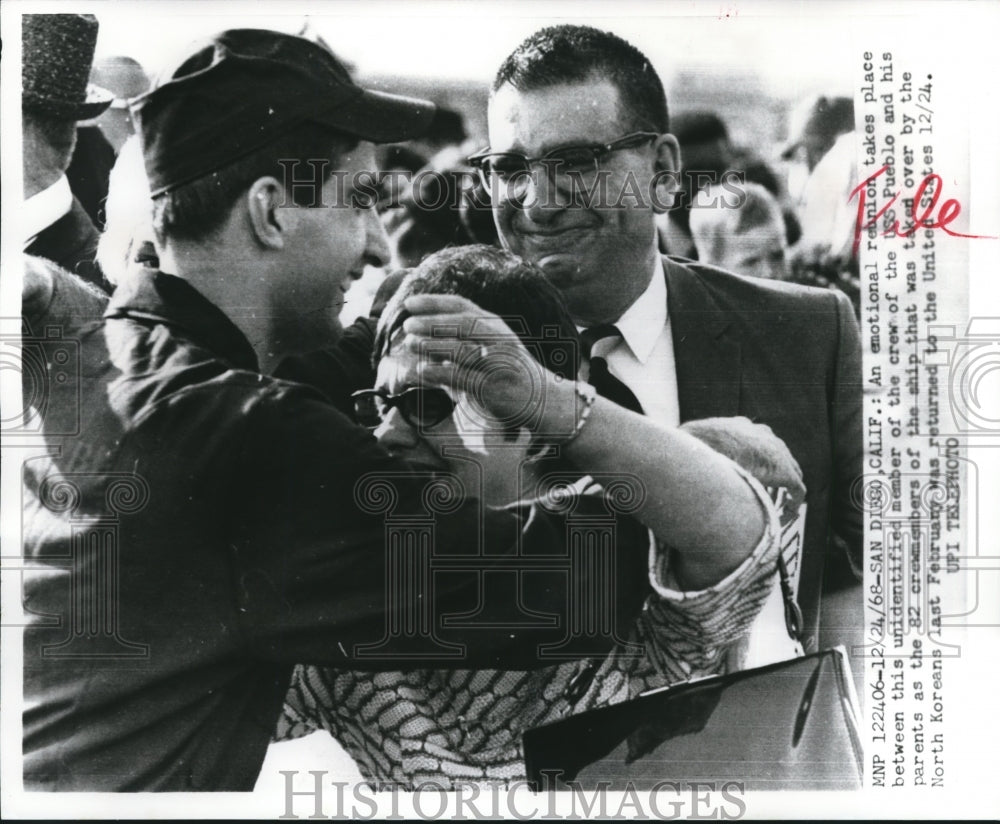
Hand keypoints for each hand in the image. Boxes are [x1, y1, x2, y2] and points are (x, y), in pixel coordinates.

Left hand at [399, 294, 573, 432]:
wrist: (542, 400)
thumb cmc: (509, 372)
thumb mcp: (487, 349)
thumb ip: (458, 343)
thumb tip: (421, 342)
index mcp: (494, 325)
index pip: (462, 306)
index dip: (434, 302)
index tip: (409, 304)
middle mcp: (498, 339)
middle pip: (462, 323)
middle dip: (433, 322)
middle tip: (407, 324)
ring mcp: (498, 362)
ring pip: (463, 349)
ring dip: (433, 345)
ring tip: (411, 344)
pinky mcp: (494, 386)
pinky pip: (462, 377)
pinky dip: (439, 373)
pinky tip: (421, 371)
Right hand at [680, 417, 805, 522]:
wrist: (700, 449)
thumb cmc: (686, 448)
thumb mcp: (690, 445)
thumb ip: (695, 454)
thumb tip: (678, 471)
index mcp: (741, 426)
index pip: (756, 443)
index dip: (754, 462)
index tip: (747, 478)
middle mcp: (763, 434)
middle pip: (777, 456)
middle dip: (772, 475)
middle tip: (762, 494)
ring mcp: (776, 451)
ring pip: (790, 472)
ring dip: (782, 489)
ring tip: (773, 508)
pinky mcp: (783, 470)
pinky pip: (796, 489)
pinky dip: (791, 503)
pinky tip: (783, 516)